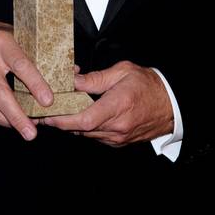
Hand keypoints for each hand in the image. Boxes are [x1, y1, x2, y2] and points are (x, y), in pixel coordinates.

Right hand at [0, 20, 52, 140]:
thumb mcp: (18, 36)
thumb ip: (42, 55)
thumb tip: (73, 73)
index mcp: (2, 43)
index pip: (20, 65)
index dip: (35, 84)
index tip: (48, 101)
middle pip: (0, 93)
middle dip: (17, 116)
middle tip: (32, 132)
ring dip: (8, 122)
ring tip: (24, 129)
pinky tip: (8, 121)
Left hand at [38, 60, 173, 146]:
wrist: (170, 104)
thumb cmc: (148, 84)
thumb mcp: (122, 72)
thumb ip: (95, 78)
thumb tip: (73, 81)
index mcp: (118, 106)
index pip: (84, 120)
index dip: (62, 119)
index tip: (47, 115)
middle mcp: (117, 127)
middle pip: (80, 129)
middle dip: (61, 120)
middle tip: (44, 110)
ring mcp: (118, 138)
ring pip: (86, 134)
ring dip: (72, 124)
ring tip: (59, 110)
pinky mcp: (119, 142)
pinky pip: (95, 136)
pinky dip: (85, 127)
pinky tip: (79, 115)